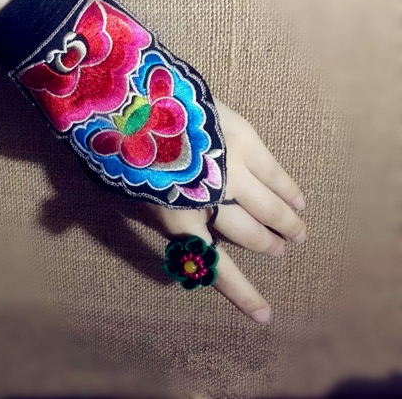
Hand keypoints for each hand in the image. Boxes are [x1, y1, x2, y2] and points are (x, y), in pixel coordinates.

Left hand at [147, 100, 305, 322]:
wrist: (127, 100)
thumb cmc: (118, 147)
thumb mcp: (127, 192)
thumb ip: (155, 211)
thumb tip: (173, 228)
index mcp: (176, 220)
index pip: (213, 267)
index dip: (242, 294)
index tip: (265, 316)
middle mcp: (209, 201)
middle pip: (248, 234)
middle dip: (266, 245)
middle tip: (279, 250)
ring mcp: (230, 170)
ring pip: (268, 206)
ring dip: (286, 221)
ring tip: (298, 232)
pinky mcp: (241, 140)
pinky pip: (274, 173)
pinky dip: (288, 190)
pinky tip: (298, 200)